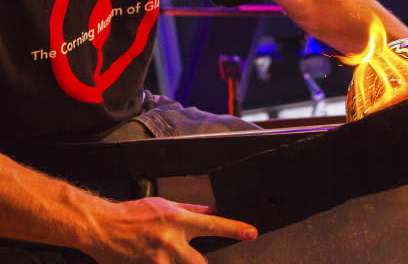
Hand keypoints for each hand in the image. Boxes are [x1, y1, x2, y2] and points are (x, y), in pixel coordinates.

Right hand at [86, 197, 256, 263]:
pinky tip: (152, 257)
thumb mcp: (163, 205)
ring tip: (162, 254)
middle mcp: (170, 242)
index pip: (213, 225)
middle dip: (199, 262)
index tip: (251, 233)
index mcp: (176, 221)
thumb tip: (211, 210)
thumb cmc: (131, 215)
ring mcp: (158, 260)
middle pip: (200, 262)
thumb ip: (190, 210)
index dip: (235, 229)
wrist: (101, 227)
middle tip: (186, 255)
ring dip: (178, 263)